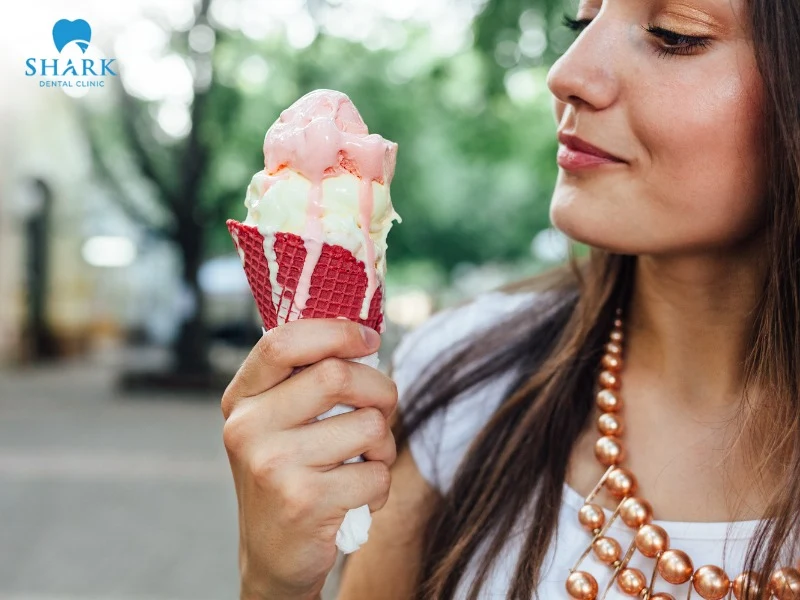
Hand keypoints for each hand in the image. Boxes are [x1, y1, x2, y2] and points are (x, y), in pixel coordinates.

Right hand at [221, 318, 397, 598]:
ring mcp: (273, 465)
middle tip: (382, 408)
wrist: (272, 555)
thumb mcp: (277, 423)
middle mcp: (248, 428)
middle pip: (337, 375)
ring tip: (364, 461)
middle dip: (380, 389)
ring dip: (383, 444)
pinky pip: (376, 474)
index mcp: (242, 400)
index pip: (283, 341)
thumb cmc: (289, 474)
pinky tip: (355, 496)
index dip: (335, 331)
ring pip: (368, 425)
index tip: (369, 340)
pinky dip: (379, 485)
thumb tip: (363, 337)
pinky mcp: (304, 501)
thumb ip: (304, 381)